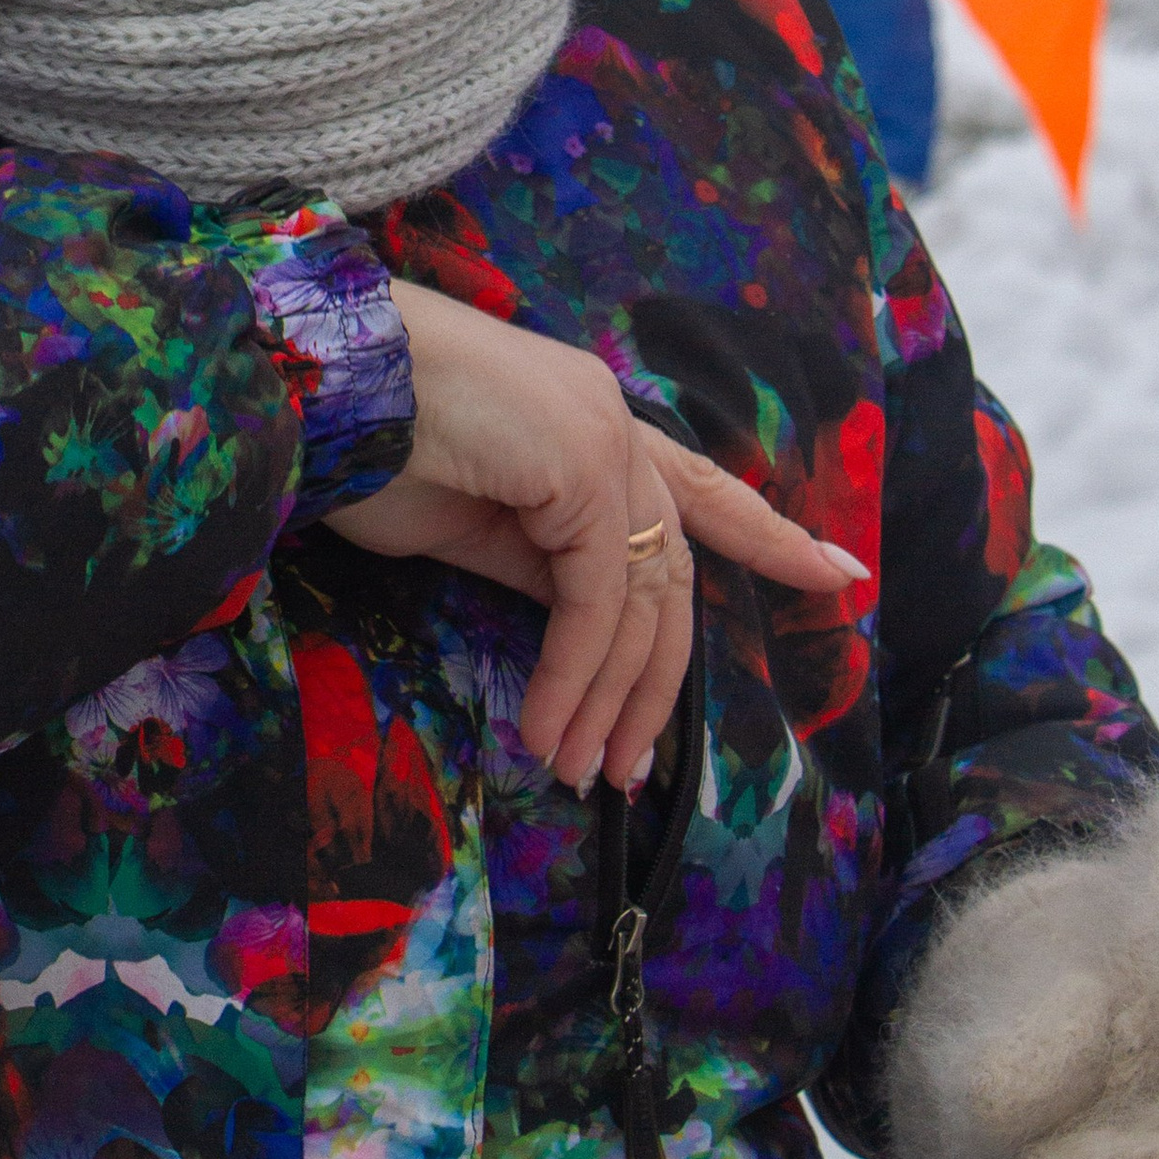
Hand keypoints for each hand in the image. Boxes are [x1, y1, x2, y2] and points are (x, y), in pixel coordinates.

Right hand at [322, 275, 867, 796]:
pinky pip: (595, 602)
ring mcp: (603, 440)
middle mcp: (612, 422)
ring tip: (580, 771)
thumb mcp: (467, 520)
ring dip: (610, 699)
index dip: (769, 534)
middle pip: (671, 574)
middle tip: (631, 769)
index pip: (699, 487)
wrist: (318, 387)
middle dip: (659, 683)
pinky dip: (574, 675)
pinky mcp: (584, 470)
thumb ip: (536, 561)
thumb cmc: (369, 445)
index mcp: (591, 422)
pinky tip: (547, 727)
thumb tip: (580, 628)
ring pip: (641, 600)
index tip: (840, 574)